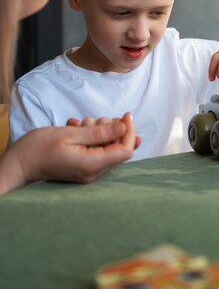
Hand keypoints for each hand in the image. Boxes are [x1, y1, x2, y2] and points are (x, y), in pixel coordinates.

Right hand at [0, 112, 138, 193]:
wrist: (18, 164)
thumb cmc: (39, 148)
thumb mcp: (70, 134)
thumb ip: (100, 132)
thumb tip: (124, 127)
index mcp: (92, 165)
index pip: (124, 150)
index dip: (129, 131)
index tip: (126, 115)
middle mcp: (93, 173)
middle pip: (118, 149)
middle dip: (112, 130)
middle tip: (94, 120)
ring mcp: (88, 173)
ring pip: (107, 148)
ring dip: (99, 132)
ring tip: (81, 124)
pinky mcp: (83, 169)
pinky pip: (96, 151)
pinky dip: (91, 138)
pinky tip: (76, 129)